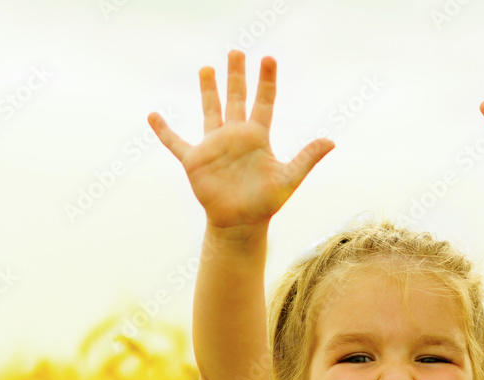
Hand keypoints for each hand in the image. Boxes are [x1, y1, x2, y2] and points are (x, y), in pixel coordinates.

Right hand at [148, 51, 334, 228]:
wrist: (241, 224)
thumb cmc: (265, 203)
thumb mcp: (289, 179)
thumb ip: (307, 158)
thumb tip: (331, 142)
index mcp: (257, 137)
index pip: (263, 102)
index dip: (266, 81)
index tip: (268, 58)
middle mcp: (235, 136)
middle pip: (236, 98)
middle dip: (236, 75)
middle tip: (236, 52)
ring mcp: (214, 146)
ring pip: (210, 111)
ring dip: (208, 90)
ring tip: (206, 68)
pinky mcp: (195, 160)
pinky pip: (176, 142)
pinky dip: (164, 131)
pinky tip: (153, 116)